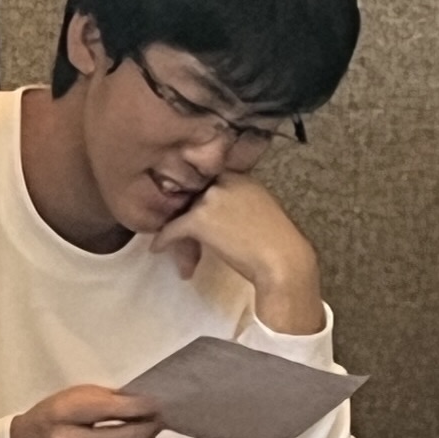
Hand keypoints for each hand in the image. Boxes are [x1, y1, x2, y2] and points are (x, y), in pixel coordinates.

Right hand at [7, 382, 165, 437]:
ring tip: (145, 433)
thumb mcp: (68, 398)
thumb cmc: (49, 420)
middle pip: (127, 436)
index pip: (114, 409)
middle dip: (149, 426)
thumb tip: (145, 404)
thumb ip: (104, 399)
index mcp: (61, 413)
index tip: (156, 403)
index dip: (143, 407)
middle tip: (158, 419)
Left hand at [148, 177, 322, 330]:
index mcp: (242, 177)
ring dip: (178, 227)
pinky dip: (163, 239)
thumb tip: (222, 212)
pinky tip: (157, 248)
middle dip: (188, 211)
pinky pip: (172, 228)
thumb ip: (241, 201)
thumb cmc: (277, 242)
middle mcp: (224, 182)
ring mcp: (210, 199)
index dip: (201, 197)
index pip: (212, 181)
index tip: (193, 207)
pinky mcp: (198, 219)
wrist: (281, 260)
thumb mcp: (262, 208)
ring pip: (183, 212)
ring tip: (170, 240)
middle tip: (182, 227)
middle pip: (195, 194)